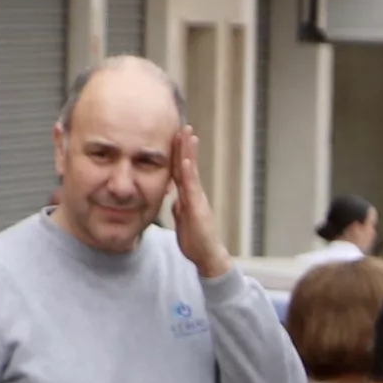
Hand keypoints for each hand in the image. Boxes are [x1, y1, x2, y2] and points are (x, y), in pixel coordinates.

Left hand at [168, 126, 233, 279]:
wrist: (207, 257)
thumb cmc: (195, 241)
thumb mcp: (183, 220)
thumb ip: (180, 208)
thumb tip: (175, 200)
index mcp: (189, 196)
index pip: (182, 170)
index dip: (179, 153)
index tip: (176, 135)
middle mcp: (195, 194)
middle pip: (188, 165)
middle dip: (186, 145)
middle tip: (184, 125)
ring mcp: (197, 199)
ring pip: (191, 171)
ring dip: (189, 152)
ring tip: (187, 134)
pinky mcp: (197, 208)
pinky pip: (191, 187)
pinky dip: (189, 172)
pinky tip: (185, 159)